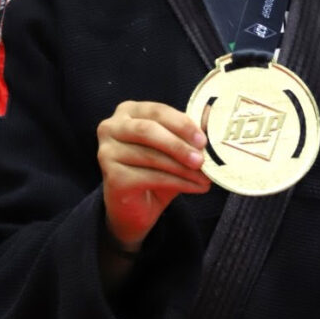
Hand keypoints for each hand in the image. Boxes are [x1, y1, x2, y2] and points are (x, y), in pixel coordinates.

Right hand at [96, 101, 210, 247]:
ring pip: (151, 156)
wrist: (135, 207)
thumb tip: (212, 117)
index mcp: (128, 111)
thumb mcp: (174, 147)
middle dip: (179, 145)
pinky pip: (150, 177)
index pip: (157, 111)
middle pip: (148, 131)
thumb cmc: (155, 170)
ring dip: (183, 168)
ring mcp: (107, 152)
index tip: (203, 140)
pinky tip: (194, 187)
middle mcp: (111, 127)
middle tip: (202, 159)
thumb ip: (188, 132)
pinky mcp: (112, 176)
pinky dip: (177, 182)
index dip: (182, 124)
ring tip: (205, 177)